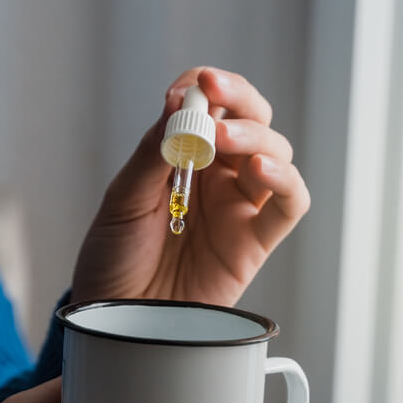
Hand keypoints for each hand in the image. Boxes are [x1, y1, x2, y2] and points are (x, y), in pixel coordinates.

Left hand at [72, 67, 309, 305]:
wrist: (115, 317)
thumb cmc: (113, 259)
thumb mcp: (123, 200)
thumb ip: (153, 153)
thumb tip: (179, 103)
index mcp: (180, 157)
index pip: (208, 105)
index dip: (205, 87)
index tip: (192, 85)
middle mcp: (215, 176)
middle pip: (250, 119)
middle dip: (237, 98)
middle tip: (213, 92)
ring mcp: (237, 207)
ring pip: (274, 152)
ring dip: (254, 134)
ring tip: (220, 137)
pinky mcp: (254, 242)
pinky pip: (289, 203)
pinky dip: (285, 180)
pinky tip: (261, 169)